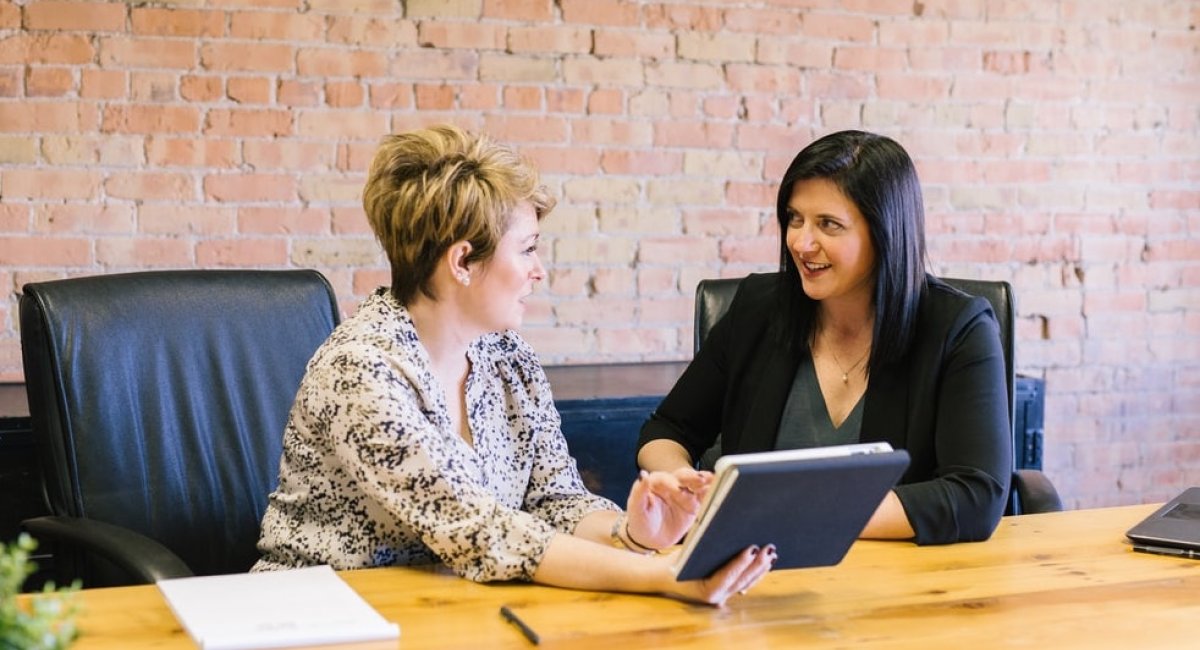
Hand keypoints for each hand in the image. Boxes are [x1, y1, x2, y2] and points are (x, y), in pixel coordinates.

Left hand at [625, 468, 712, 549]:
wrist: (651, 539)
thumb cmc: (641, 522)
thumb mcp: (636, 509)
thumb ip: (639, 492)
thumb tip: (643, 475)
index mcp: (655, 483)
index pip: (664, 478)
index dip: (671, 483)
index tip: (676, 489)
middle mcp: (671, 485)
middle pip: (683, 476)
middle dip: (692, 477)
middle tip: (700, 480)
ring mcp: (684, 493)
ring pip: (696, 484)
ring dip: (705, 481)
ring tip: (714, 480)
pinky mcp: (694, 504)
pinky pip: (704, 496)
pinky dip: (712, 493)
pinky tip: (720, 490)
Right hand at [660, 544, 776, 605]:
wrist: (664, 577)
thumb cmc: (675, 563)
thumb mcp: (686, 553)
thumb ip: (705, 546)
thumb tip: (727, 530)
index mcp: (706, 591)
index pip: (727, 576)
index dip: (741, 563)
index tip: (753, 549)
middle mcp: (717, 597)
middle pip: (742, 580)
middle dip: (757, 564)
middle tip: (769, 548)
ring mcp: (724, 596)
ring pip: (747, 583)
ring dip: (760, 569)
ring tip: (771, 553)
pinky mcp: (727, 591)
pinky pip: (745, 583)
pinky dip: (756, 572)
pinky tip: (766, 562)